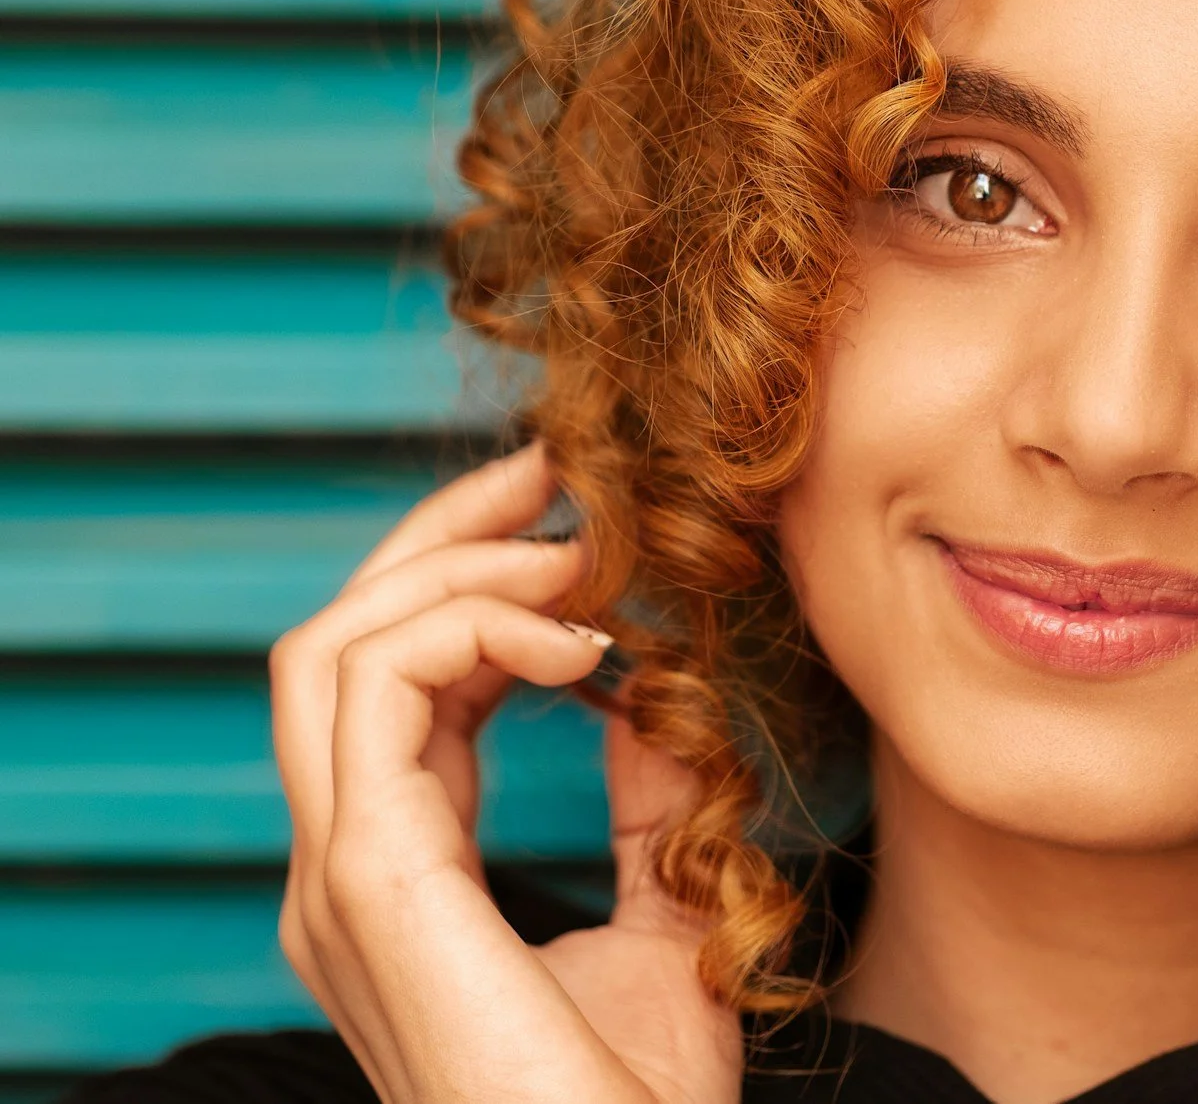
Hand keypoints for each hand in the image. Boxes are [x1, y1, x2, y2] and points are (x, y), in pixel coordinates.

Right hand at [272, 445, 737, 1103]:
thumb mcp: (664, 919)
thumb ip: (647, 808)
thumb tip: (652, 699)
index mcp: (400, 878)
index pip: (390, 687)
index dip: (474, 585)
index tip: (587, 528)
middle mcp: (351, 871)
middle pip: (338, 641)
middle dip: (445, 538)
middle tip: (562, 478)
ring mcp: (345, 880)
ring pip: (335, 647)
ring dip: (461, 570)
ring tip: (585, 563)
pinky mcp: (374, 883)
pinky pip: (375, 688)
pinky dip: (470, 626)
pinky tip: (583, 645)